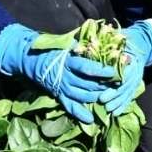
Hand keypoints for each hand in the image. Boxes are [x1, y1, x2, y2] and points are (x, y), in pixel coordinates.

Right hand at [0, 23, 114, 122]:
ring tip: (109, 97)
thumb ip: (83, 41)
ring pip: (83, 96)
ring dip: (96, 98)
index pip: (88, 68)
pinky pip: (70, 107)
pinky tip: (90, 120)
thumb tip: (101, 32)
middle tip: (118, 86)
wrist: (32, 59)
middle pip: (88, 85)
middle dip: (104, 86)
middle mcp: (66, 77)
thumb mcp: (68, 43)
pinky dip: (80, 114)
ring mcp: (62, 88)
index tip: (114, 72)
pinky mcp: (59, 95)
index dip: (101, 71)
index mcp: (70, 62)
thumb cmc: (55, 49)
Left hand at [99, 20, 151, 114]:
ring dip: (118, 103)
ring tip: (108, 110)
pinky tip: (116, 113)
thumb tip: (83, 47)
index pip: (123, 77)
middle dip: (114, 96)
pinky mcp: (135, 84)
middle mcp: (135, 71)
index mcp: (131, 61)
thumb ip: (102, 45)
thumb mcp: (116, 40)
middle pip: (125, 87)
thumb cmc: (124, 41)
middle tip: (102, 102)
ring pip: (128, 93)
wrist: (141, 43)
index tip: (102, 94)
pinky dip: (123, 105)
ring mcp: (136, 78)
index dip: (113, 87)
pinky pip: (130, 96)